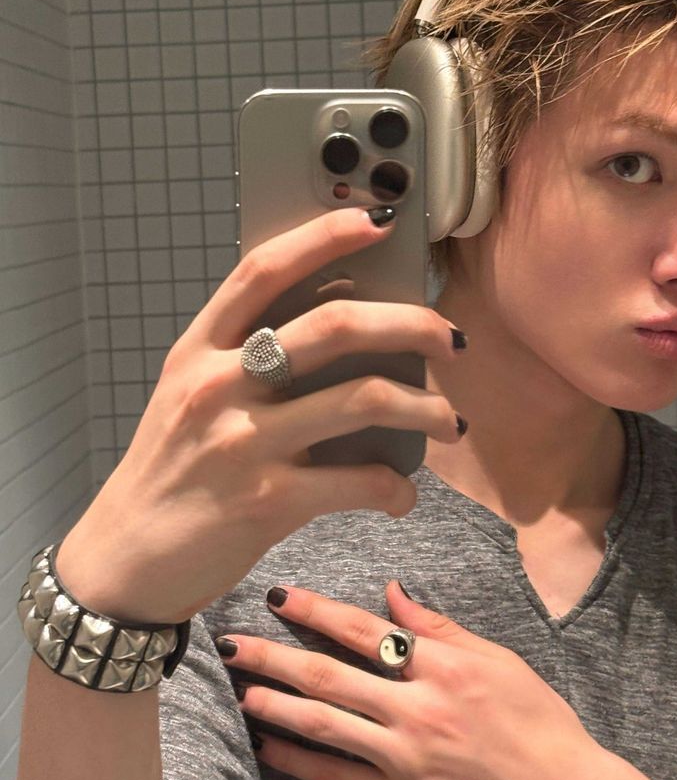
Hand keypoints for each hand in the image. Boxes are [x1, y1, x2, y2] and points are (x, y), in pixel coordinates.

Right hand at [55, 208, 465, 622]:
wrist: (125, 557)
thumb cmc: (171, 471)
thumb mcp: (191, 399)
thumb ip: (246, 361)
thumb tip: (343, 328)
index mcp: (199, 350)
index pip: (263, 270)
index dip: (324, 235)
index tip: (379, 222)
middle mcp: (218, 385)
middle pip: (333, 325)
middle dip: (410, 323)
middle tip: (448, 339)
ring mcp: (242, 442)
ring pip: (362, 398)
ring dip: (424, 408)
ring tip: (448, 422)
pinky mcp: (267, 501)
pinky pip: (359, 481)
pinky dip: (396, 488)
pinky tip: (402, 495)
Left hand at [218, 581, 614, 779]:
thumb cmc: (539, 721)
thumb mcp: (497, 658)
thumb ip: (439, 626)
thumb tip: (391, 591)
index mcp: (443, 665)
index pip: (362, 629)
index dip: (314, 610)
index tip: (278, 597)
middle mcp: (417, 707)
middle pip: (329, 674)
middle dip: (274, 656)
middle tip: (232, 643)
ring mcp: (406, 757)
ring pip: (325, 724)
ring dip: (277, 704)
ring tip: (240, 691)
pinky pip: (338, 778)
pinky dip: (300, 761)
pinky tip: (270, 745)